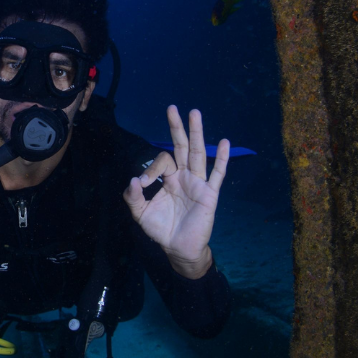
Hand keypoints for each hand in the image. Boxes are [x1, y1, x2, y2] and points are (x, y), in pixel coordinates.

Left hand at [122, 106, 228, 278]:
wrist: (178, 248)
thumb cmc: (161, 229)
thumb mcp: (141, 214)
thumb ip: (133, 197)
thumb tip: (134, 180)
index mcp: (169, 178)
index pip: (162, 161)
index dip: (150, 169)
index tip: (142, 184)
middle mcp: (184, 176)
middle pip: (182, 147)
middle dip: (177, 128)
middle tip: (172, 108)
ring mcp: (198, 183)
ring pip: (198, 154)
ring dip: (197, 133)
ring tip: (195, 113)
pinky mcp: (209, 194)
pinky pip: (217, 174)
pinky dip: (222, 158)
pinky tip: (224, 142)